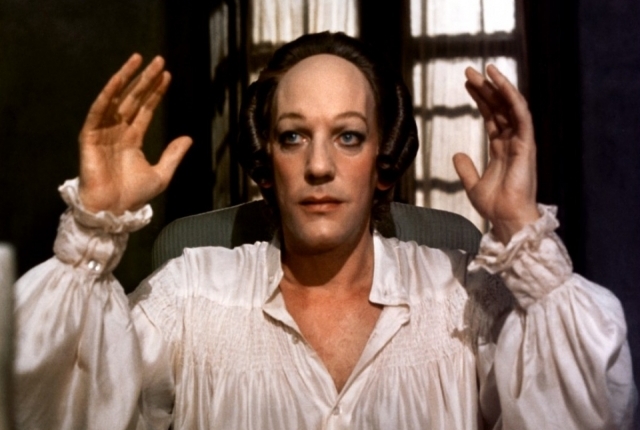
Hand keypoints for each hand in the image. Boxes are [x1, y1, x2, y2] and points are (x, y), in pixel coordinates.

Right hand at [78, 54, 191, 214]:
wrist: (114, 211)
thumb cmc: (133, 197)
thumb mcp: (162, 174)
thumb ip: (173, 155)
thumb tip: (188, 138)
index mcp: (132, 140)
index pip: (145, 110)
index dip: (155, 93)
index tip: (167, 76)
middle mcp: (117, 132)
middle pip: (133, 99)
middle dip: (145, 79)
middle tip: (158, 60)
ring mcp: (103, 133)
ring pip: (116, 99)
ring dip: (127, 79)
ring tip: (139, 60)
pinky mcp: (89, 137)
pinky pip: (98, 111)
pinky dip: (108, 95)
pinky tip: (119, 80)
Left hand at [453, 65, 539, 243]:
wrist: (506, 218)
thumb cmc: (495, 205)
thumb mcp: (473, 184)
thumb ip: (466, 168)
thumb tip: (457, 154)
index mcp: (501, 148)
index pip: (491, 116)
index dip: (480, 98)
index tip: (467, 83)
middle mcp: (512, 141)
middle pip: (499, 107)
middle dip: (486, 88)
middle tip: (469, 71)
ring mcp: (521, 142)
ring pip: (511, 107)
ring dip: (499, 86)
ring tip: (485, 69)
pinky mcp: (527, 144)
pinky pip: (521, 116)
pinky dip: (512, 98)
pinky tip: (500, 84)